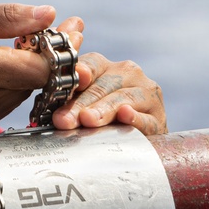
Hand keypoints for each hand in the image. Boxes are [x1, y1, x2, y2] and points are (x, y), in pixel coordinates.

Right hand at [0, 1, 81, 131]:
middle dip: (52, 56)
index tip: (72, 26)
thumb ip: (6, 18)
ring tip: (29, 40)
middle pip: (37, 83)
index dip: (62, 50)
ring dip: (32, 70)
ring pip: (24, 93)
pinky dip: (12, 82)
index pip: (41, 69)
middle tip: (61, 28)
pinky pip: (6, 102)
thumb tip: (50, 15)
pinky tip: (5, 60)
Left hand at [51, 52, 167, 134]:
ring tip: (87, 120)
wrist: (133, 143)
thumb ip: (68, 98)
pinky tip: (125, 116)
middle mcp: (129, 74)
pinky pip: (146, 118)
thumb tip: (50, 101)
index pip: (90, 65)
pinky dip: (135, 118)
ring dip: (104, 110)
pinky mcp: (158, 118)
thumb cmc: (99, 120)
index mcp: (107, 67)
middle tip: (64, 119)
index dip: (76, 74)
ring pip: (123, 99)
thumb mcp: (82, 104)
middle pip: (102, 86)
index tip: (62, 85)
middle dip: (81, 104)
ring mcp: (146, 94)